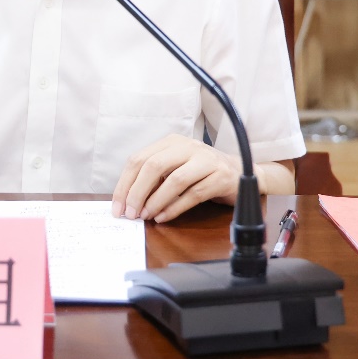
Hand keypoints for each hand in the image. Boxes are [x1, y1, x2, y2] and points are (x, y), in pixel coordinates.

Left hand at [111, 134, 240, 222]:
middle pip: (153, 166)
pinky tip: (163, 217)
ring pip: (174, 180)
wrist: (240, 173)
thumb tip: (127, 200)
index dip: (124, 184)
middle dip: (137, 192)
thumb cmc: (201, 173)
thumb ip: (154, 179)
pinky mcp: (220, 176)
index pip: (139, 159)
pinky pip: (193, 194)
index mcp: (171, 142)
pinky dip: (175, 208)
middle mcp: (188, 147)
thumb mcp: (175, 168)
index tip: (117, 207)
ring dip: (156, 201)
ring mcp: (206, 160)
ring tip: (145, 216)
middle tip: (130, 213)